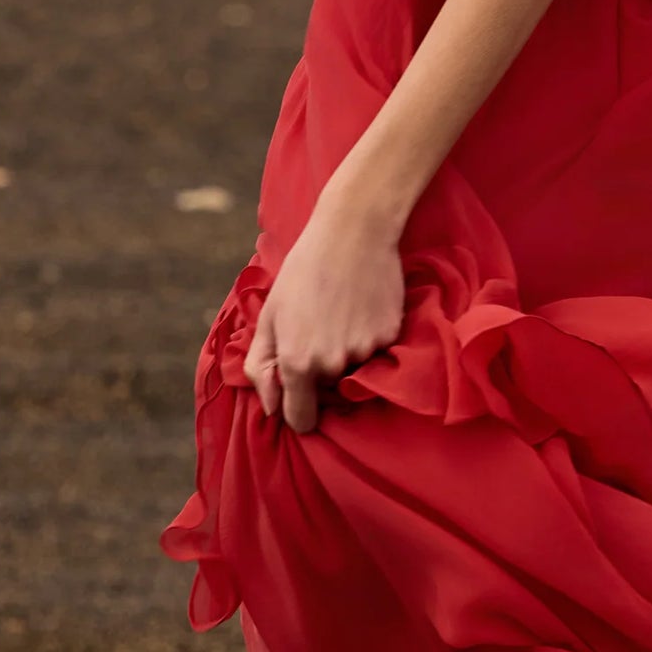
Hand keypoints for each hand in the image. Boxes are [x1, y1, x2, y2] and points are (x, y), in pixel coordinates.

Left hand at [241, 175, 406, 431]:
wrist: (353, 232)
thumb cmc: (303, 271)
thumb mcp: (269, 316)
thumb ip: (261, 367)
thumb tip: (270, 407)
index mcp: (298, 363)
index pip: (301, 418)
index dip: (298, 411)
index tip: (300, 398)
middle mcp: (333, 365)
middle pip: (328, 390)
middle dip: (322, 371)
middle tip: (320, 328)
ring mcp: (365, 352)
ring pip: (354, 369)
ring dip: (347, 351)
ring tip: (341, 311)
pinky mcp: (390, 337)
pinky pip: (377, 350)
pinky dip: (370, 334)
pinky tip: (362, 304)